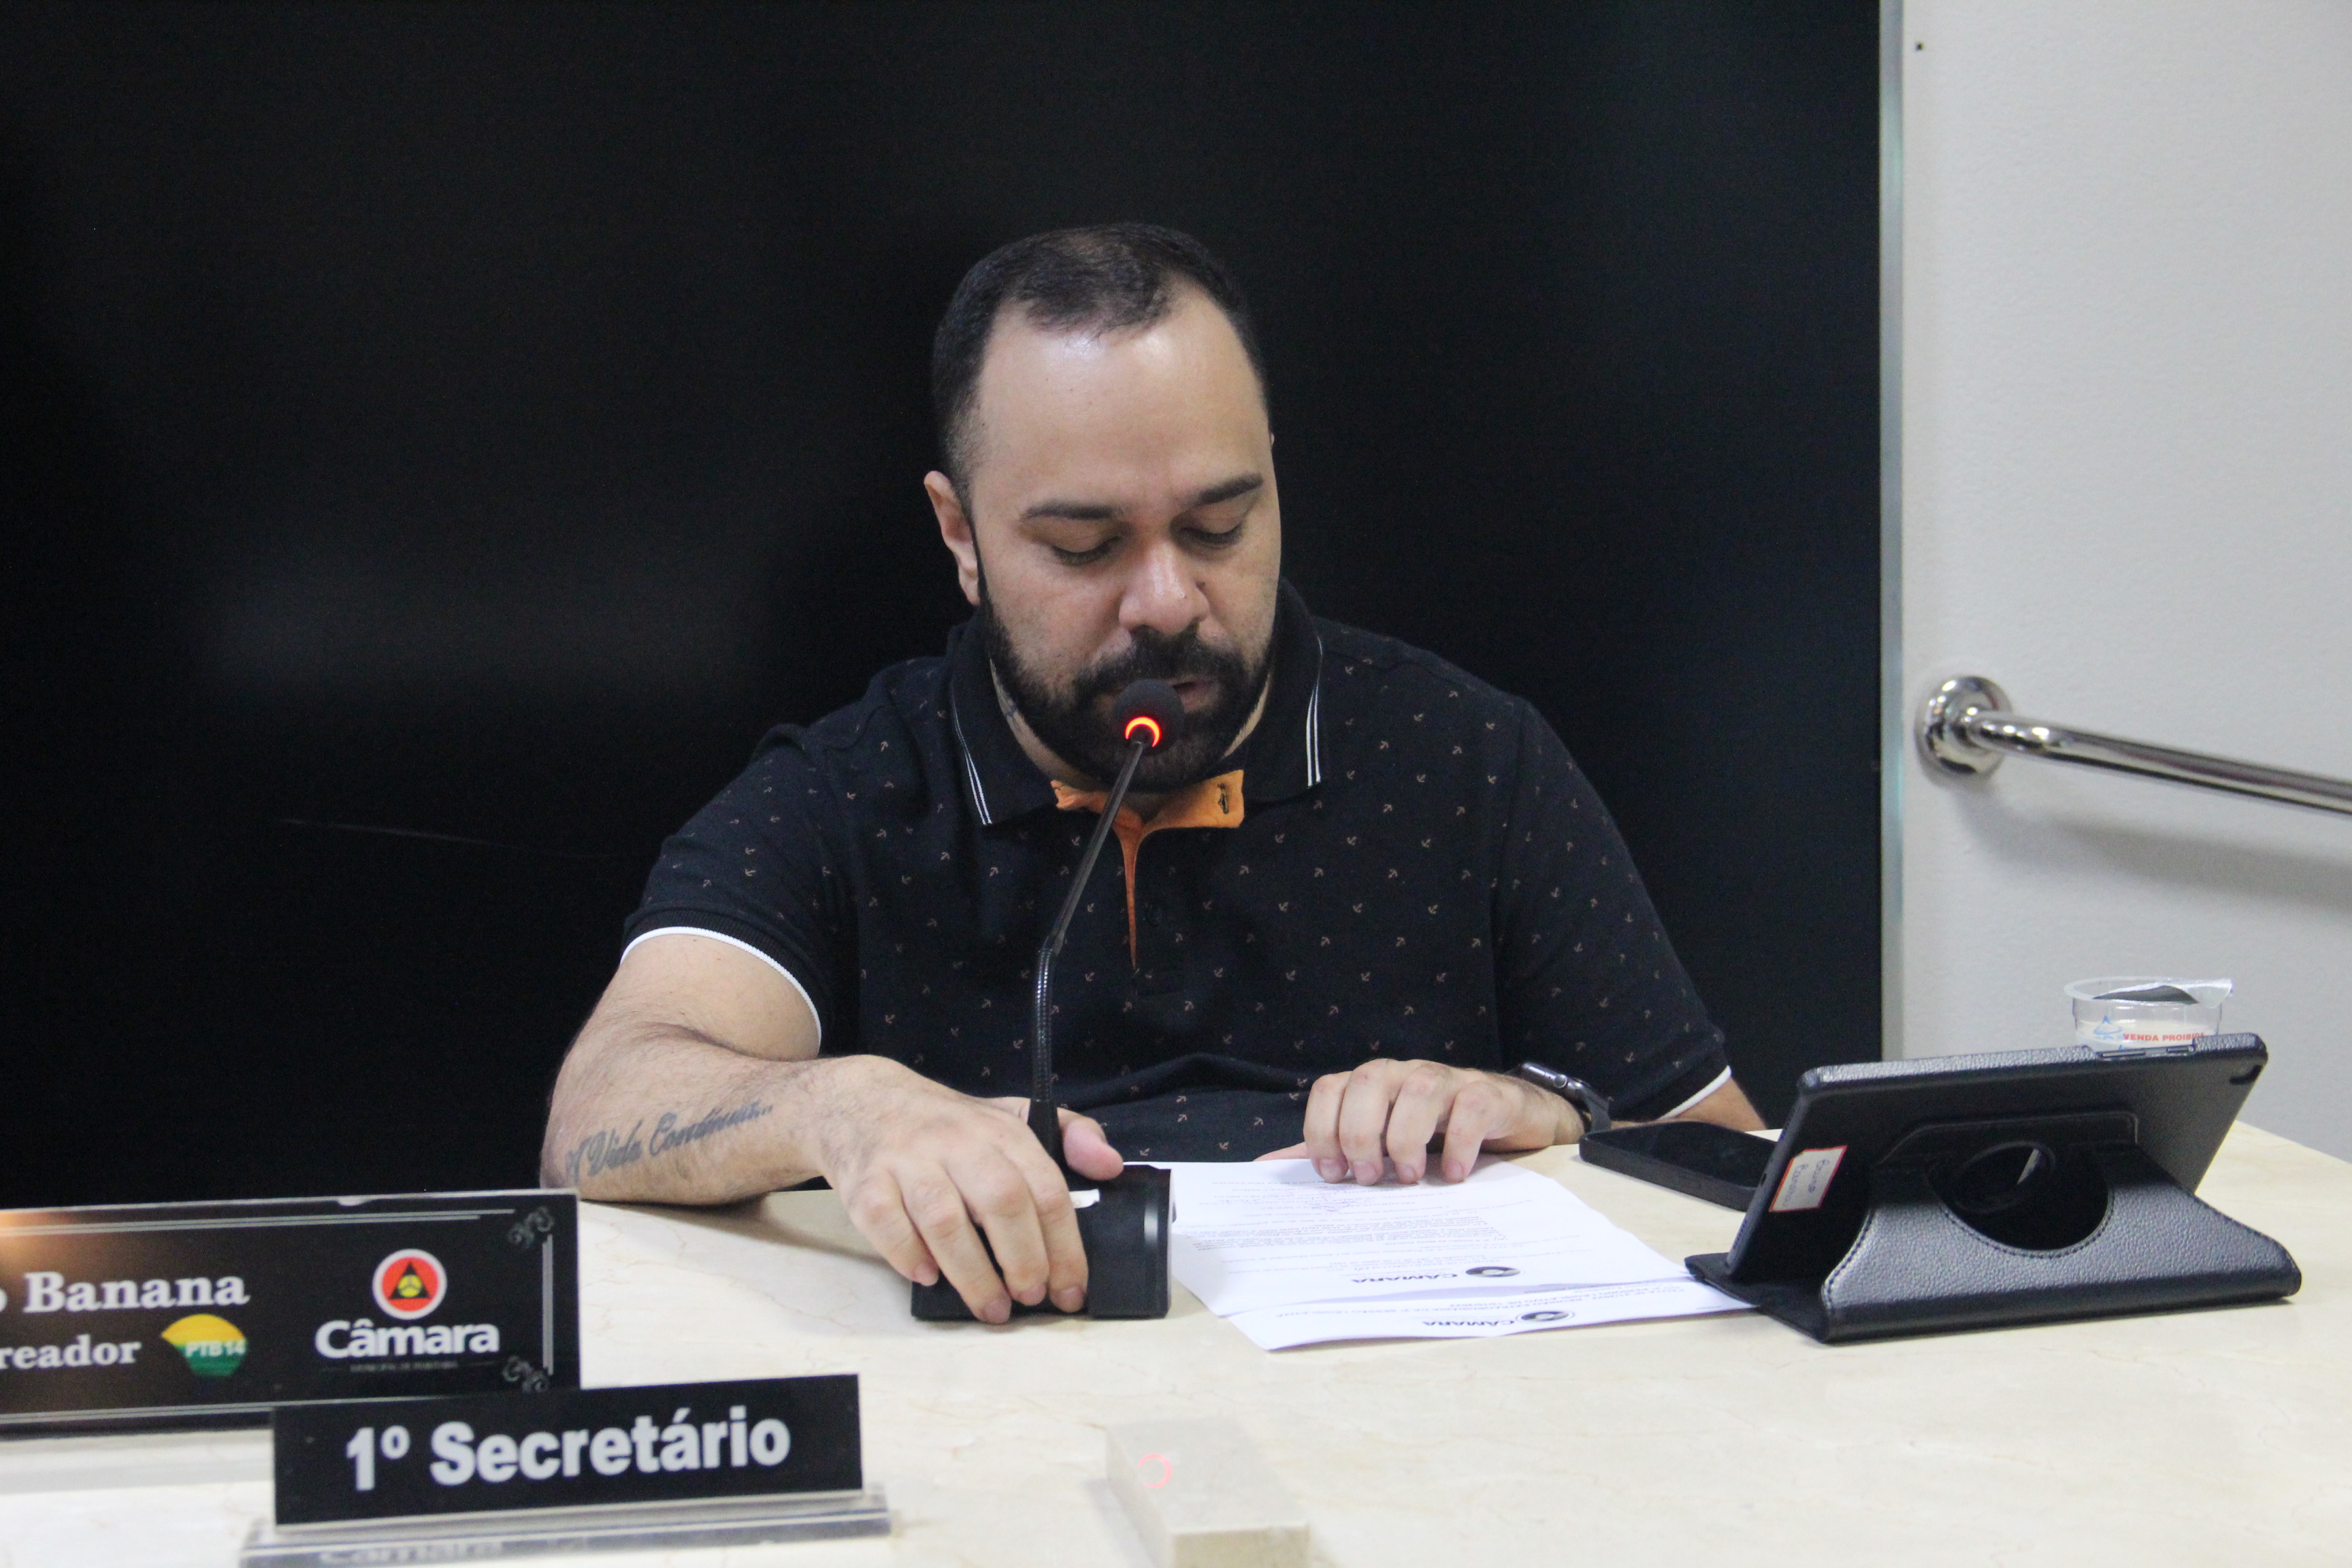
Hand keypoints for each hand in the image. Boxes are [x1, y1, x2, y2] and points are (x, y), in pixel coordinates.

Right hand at [810, 1057, 1123, 1322]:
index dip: (1064, 1246)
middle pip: (1000, 1200)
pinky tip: (928, 1277)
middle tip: (1030, 1298)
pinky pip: (886, 1223)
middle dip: (1023, 1258)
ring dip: (972, 1273)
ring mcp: (907, 1160)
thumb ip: (1069, 1135)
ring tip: (990, 1307)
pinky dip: (908, 1255)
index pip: (1045, 1188)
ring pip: (944, 1218)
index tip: (1072, 1289)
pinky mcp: (864, 1181)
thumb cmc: (948, 1126)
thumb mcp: (1011, 1116)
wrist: (862, 1102)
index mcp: (1001, 1131)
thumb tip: (1110, 1166)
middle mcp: (956, 1141)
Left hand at [1259, 1057, 1576, 1185]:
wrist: (1508, 1121)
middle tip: (1371, 1178)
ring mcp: (1448, 1080)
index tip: (1333, 1175)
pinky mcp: (1488, 1094)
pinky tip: (1455, 1175)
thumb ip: (1329, 1151)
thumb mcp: (1379, 1144)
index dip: (1322, 1129)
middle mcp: (1405, 1074)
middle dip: (1360, 1133)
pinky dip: (1459, 1142)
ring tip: (1410, 1177)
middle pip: (1368, 1081)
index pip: (1330, 1088)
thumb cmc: (1435, 1135)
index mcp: (1372, 1085)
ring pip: (1418, 1088)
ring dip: (1406, 1136)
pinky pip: (1470, 1106)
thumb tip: (1266, 1167)